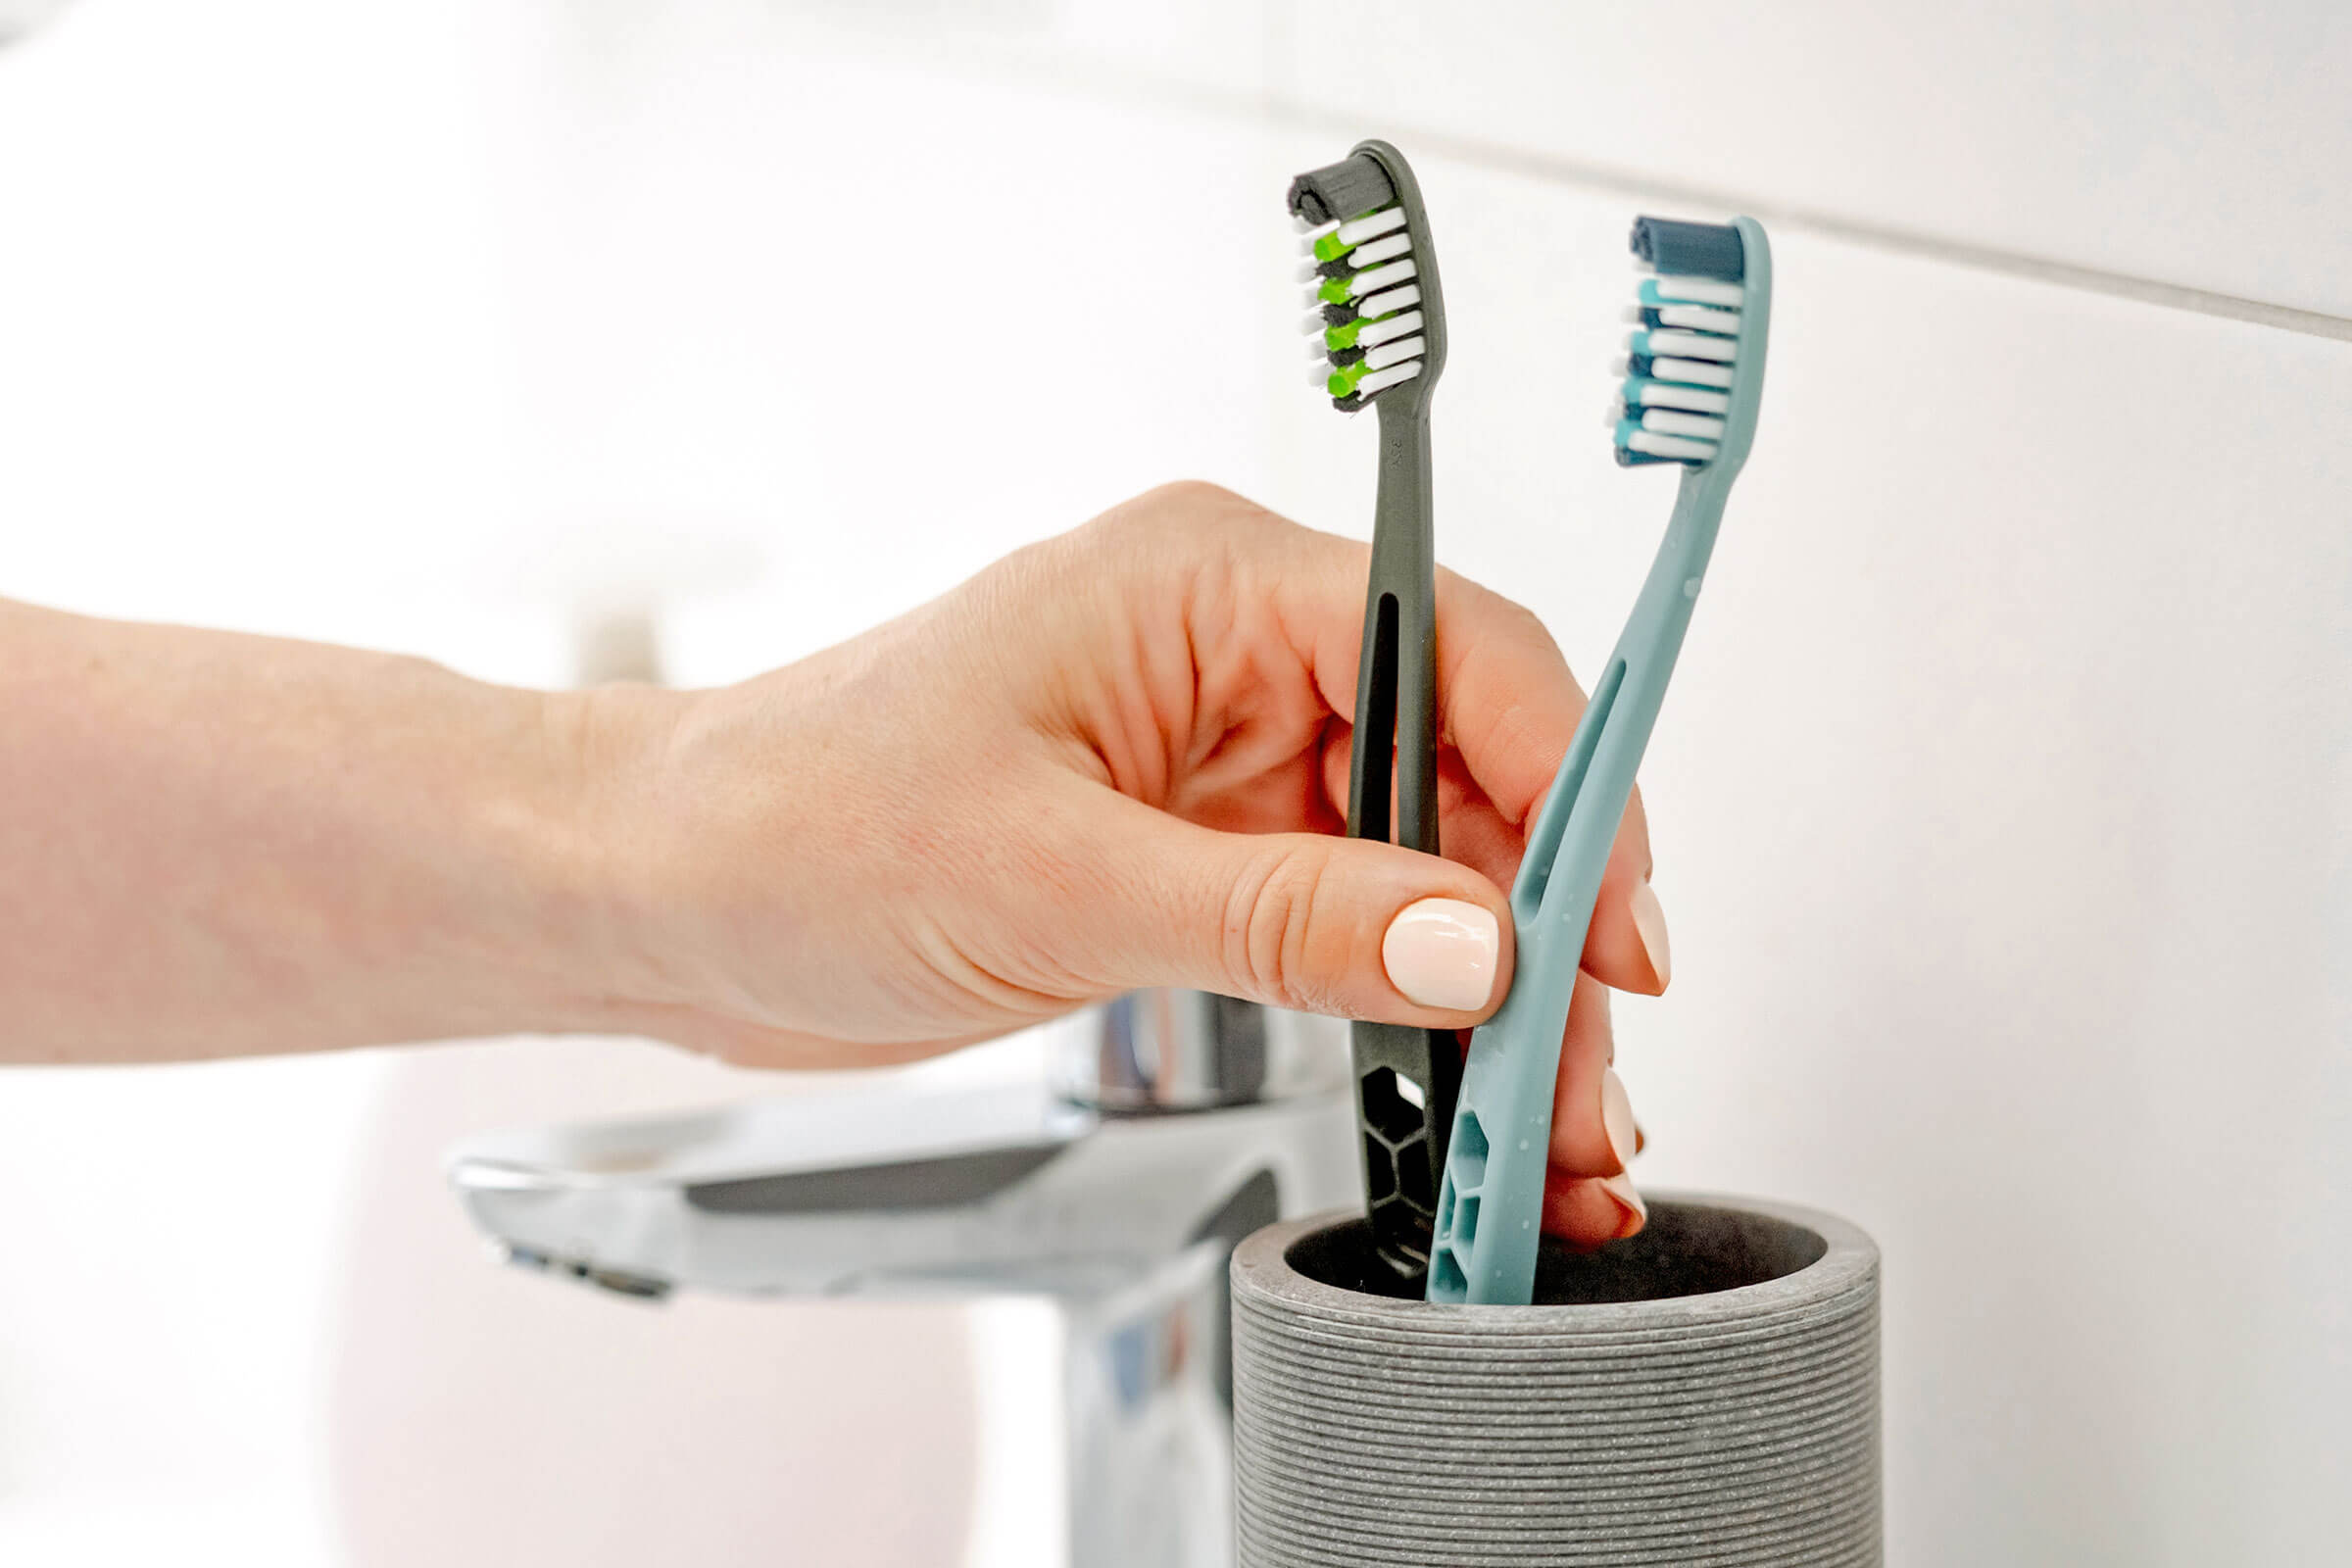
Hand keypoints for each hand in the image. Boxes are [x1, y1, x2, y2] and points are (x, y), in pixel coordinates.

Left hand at [568, 483, 1669, 1242]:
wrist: (667, 897)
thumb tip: (1478, 945)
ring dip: (1492, 986)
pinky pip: (1349, 917)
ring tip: (1540, 1127)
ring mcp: (1220, 758)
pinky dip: (1409, 1005)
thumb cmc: (794, 820)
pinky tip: (1453, 1089)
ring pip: (1425, 859)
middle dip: (1543, 927)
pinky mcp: (1196, 852)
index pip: (1461, 655)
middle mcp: (1234, 654)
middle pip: (1468, 771)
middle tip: (1584, 1079)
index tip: (1613, 932)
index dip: (1570, 790)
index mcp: (1206, 583)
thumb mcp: (1056, 877)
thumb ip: (1286, 915)